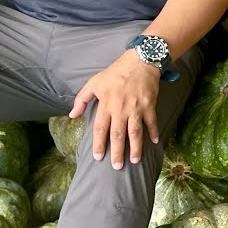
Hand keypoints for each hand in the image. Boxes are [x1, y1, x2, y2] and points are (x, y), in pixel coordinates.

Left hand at [69, 51, 161, 169]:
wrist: (140, 60)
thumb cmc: (115, 72)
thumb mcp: (94, 82)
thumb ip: (81, 99)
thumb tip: (72, 115)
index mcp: (106, 104)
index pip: (101, 128)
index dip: (99, 144)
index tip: (98, 157)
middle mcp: (121, 108)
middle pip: (118, 134)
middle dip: (117, 152)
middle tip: (117, 167)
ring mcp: (136, 108)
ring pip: (135, 132)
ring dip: (135, 148)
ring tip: (135, 161)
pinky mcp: (149, 105)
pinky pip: (151, 121)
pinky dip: (154, 132)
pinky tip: (155, 142)